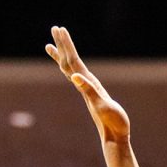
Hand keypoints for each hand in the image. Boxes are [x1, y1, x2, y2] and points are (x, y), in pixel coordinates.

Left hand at [45, 26, 128, 142]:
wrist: (115, 138)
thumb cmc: (113, 123)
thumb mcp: (103, 105)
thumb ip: (89, 91)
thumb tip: (74, 76)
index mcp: (86, 85)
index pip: (73, 61)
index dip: (66, 45)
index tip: (60, 30)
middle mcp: (84, 86)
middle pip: (68, 62)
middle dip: (62, 45)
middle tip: (55, 28)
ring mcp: (87, 91)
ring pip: (70, 70)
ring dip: (62, 56)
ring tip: (51, 46)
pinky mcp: (92, 96)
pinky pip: (77, 78)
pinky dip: (71, 69)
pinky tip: (71, 69)